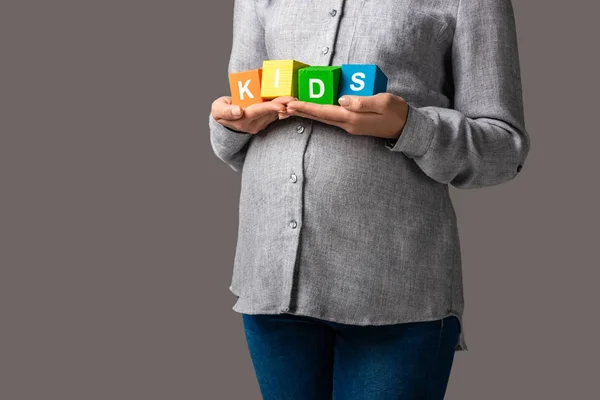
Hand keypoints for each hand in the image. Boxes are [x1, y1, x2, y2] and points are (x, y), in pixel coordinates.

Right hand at [211, 96, 296, 133]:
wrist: (225, 119)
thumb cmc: (221, 111)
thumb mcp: (219, 110)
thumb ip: (227, 111)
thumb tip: (238, 111)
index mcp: (243, 119)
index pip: (258, 111)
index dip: (270, 108)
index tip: (281, 106)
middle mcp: (254, 124)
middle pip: (270, 112)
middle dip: (282, 105)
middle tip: (293, 99)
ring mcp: (260, 124)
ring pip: (275, 113)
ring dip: (285, 106)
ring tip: (294, 98)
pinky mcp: (265, 121)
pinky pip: (276, 114)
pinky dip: (283, 107)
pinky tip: (290, 102)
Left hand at [284, 93, 408, 139]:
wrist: (406, 128)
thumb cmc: (396, 112)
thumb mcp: (383, 102)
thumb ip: (362, 101)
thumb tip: (341, 99)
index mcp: (352, 118)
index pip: (324, 111)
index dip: (306, 107)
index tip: (291, 104)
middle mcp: (347, 124)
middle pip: (319, 116)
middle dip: (301, 111)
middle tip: (282, 107)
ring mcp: (349, 125)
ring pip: (323, 118)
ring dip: (307, 113)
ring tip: (291, 108)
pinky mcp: (352, 123)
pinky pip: (330, 117)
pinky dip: (318, 113)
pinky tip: (311, 109)